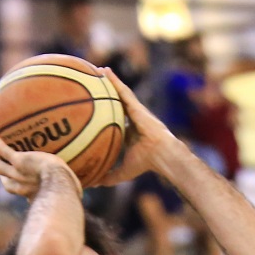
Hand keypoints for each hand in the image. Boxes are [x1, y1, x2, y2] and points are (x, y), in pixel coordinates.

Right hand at [0, 132, 82, 199]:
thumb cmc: (68, 191)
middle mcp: (24, 187)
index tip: (20, 188)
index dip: (21, 191)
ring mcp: (19, 174)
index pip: (25, 194)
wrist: (59, 184)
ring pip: (1, 168)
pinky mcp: (19, 162)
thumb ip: (74, 191)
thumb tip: (87, 191)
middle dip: (2, 177)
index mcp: (35, 194)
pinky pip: (4, 151)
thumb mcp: (71, 192)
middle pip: (8, 183)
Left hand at [94, 67, 176, 186]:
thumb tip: (93, 184)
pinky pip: (123, 90)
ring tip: (97, 71)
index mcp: (129, 132)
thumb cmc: (146, 163)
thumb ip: (108, 176)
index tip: (95, 109)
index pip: (116, 120)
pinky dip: (114, 81)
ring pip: (119, 93)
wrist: (161, 155)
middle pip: (117, 103)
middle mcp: (132, 119)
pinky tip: (104, 72)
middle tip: (94, 84)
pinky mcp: (137, 106)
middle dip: (107, 94)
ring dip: (109, 82)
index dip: (106, 114)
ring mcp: (135, 111)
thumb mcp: (123, 172)